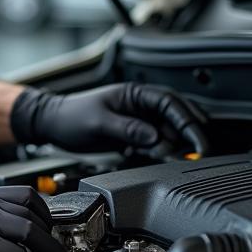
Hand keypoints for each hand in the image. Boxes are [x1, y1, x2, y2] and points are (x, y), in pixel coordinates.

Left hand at [10, 82, 207, 155]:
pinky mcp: (133, 134)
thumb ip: (128, 129)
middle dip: (189, 135)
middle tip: (199, 154)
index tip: (198, 142)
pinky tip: (160, 158)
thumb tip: (156, 137)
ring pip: (168, 132)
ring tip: (173, 158)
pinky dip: (162, 151)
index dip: (188, 122)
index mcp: (135, 94)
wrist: (52, 124)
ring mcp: (138, 120)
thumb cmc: (71, 116)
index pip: (171, 104)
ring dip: (174, 145)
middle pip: (176, 117)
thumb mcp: (99, 123)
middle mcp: (140, 105)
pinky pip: (156, 142)